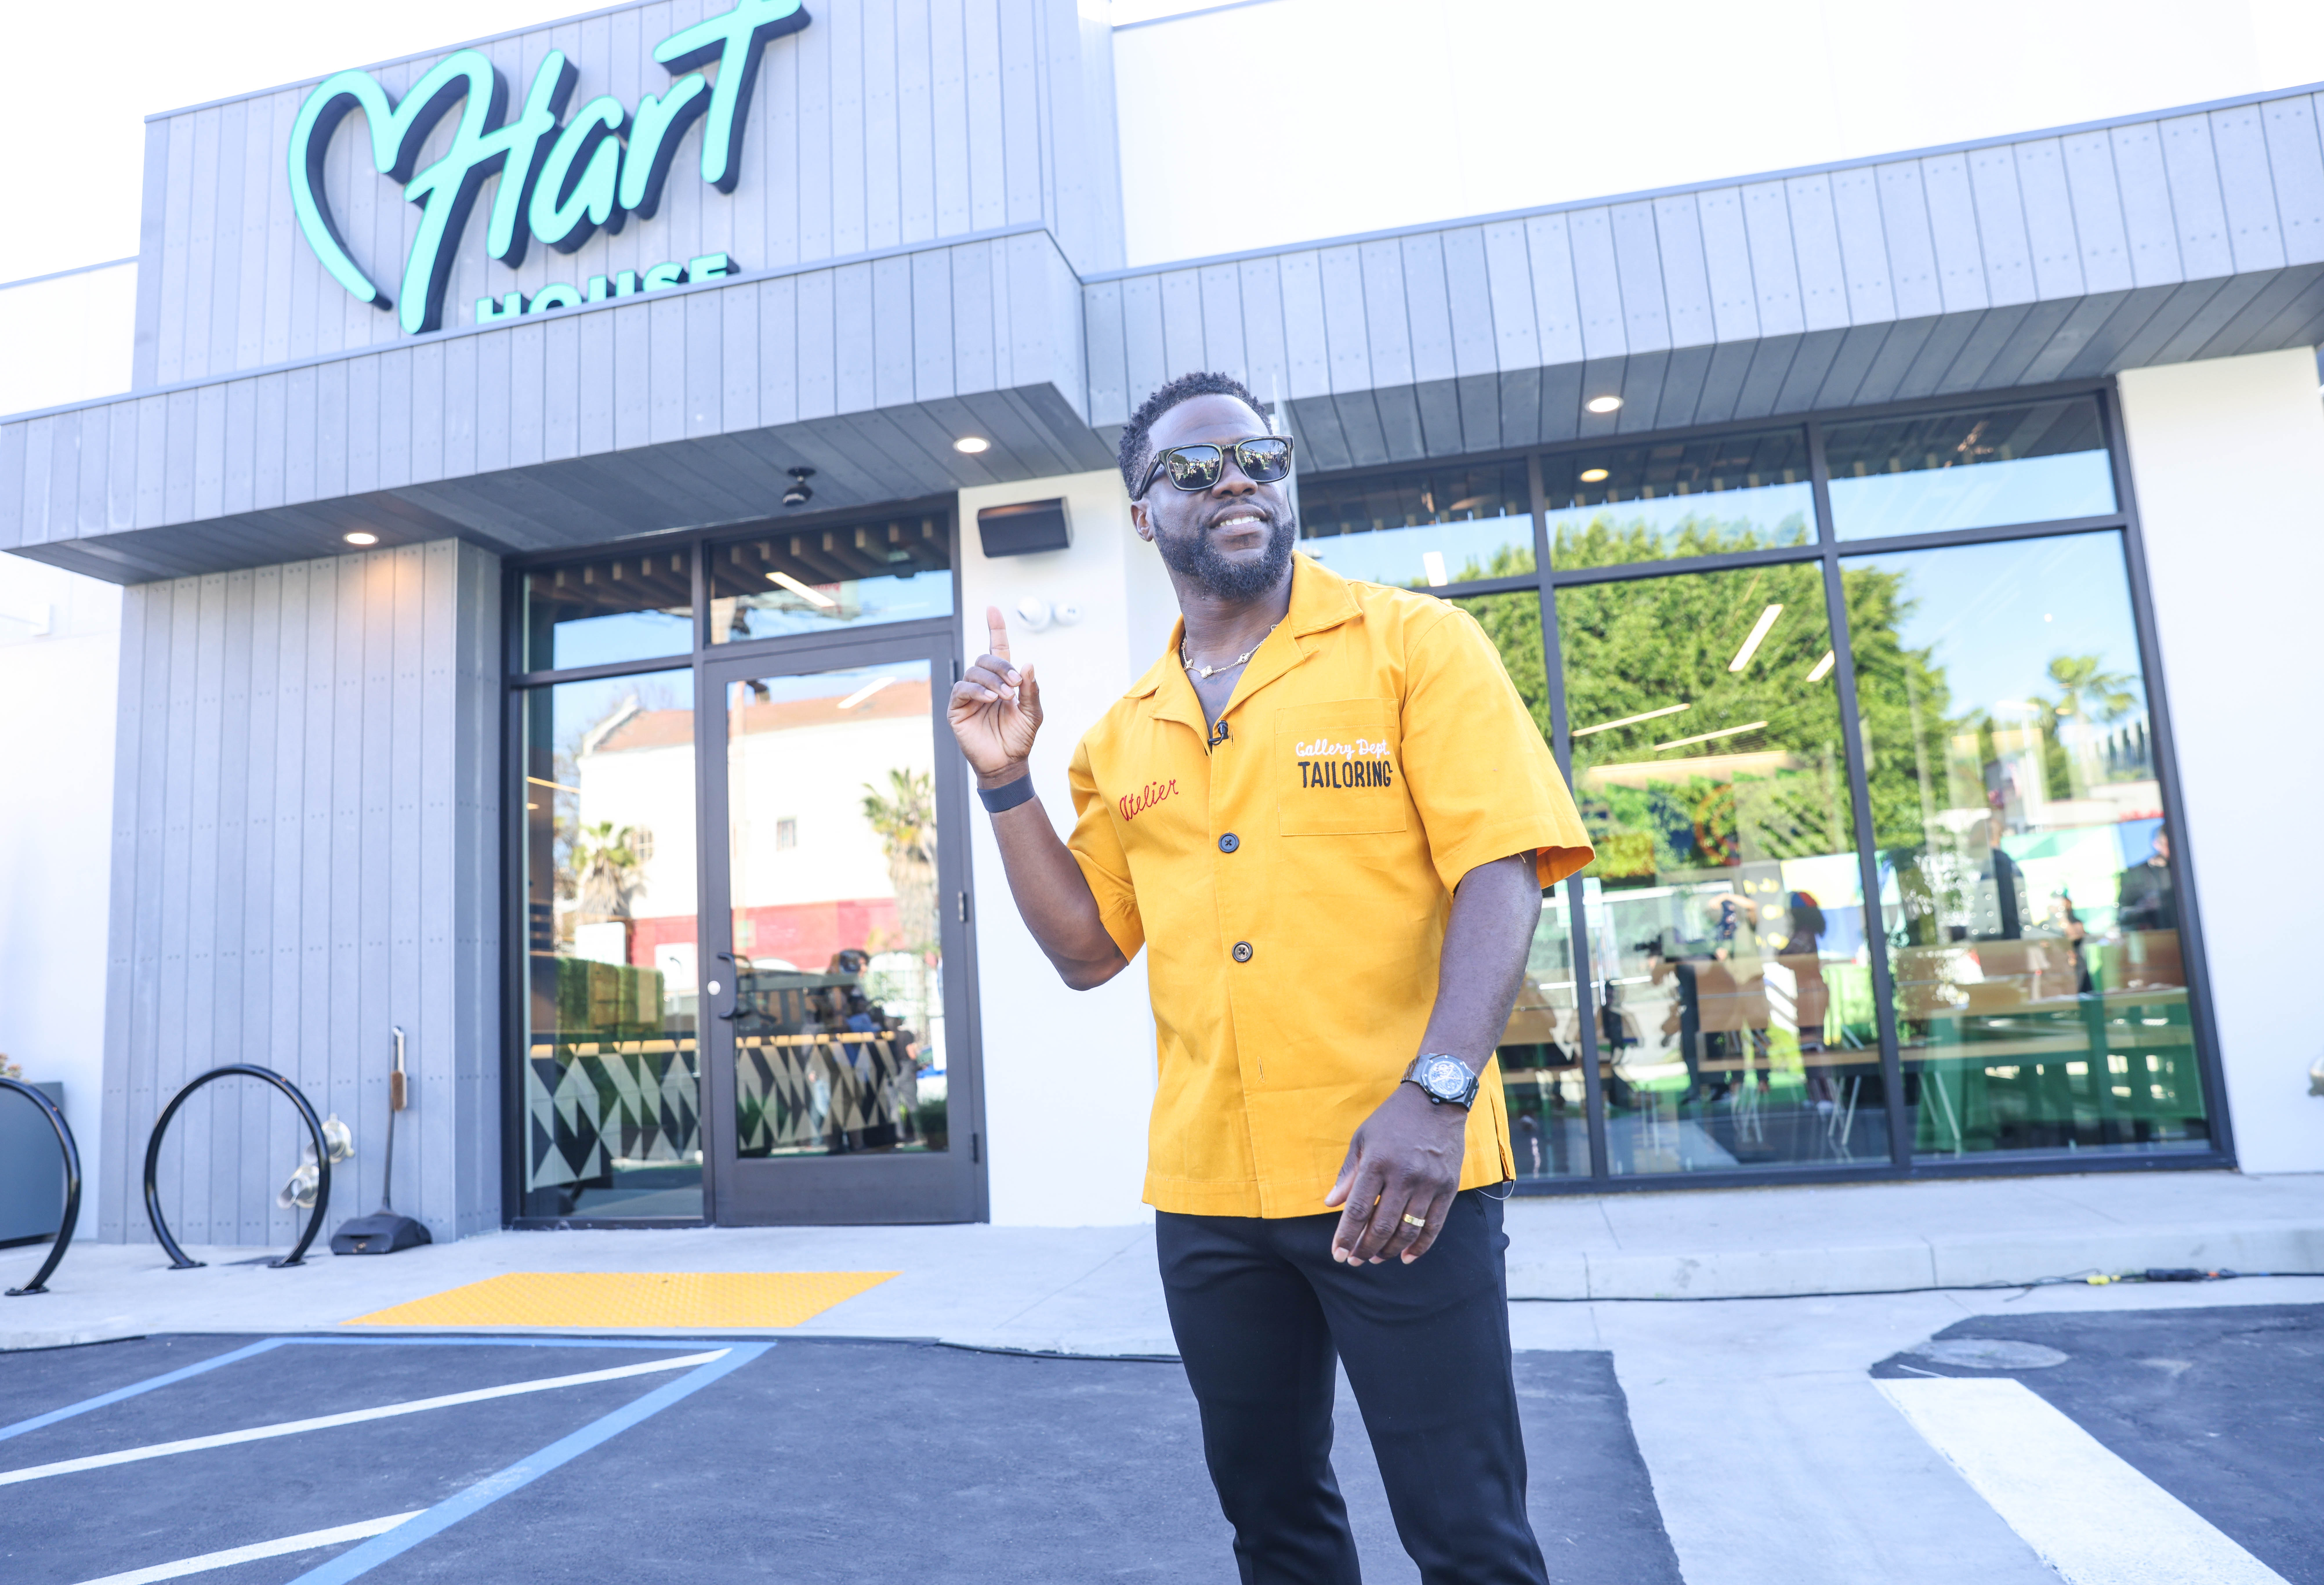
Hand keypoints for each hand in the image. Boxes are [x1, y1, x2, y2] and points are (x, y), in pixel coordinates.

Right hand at [948, 606, 1042, 782]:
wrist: (1007, 764)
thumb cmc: (1020, 738)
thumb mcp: (1033, 713)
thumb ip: (1031, 690)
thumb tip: (1028, 664)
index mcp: (1002, 680)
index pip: (996, 649)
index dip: (995, 629)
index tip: (992, 610)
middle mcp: (983, 684)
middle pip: (986, 659)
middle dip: (1002, 667)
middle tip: (1016, 684)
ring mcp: (968, 695)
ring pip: (974, 671)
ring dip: (992, 680)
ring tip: (1005, 696)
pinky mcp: (956, 708)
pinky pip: (962, 688)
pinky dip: (977, 690)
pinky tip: (989, 698)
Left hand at [1323, 1081, 1468, 1264]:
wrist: (1437, 1098)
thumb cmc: (1393, 1119)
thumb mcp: (1363, 1138)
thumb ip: (1348, 1173)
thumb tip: (1331, 1204)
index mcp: (1377, 1162)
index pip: (1358, 1210)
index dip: (1346, 1236)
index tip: (1337, 1254)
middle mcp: (1404, 1175)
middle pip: (1382, 1226)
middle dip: (1365, 1249)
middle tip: (1354, 1260)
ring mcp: (1429, 1182)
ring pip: (1407, 1230)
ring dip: (1389, 1250)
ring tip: (1375, 1258)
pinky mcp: (1448, 1187)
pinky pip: (1433, 1225)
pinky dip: (1420, 1246)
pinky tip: (1406, 1256)